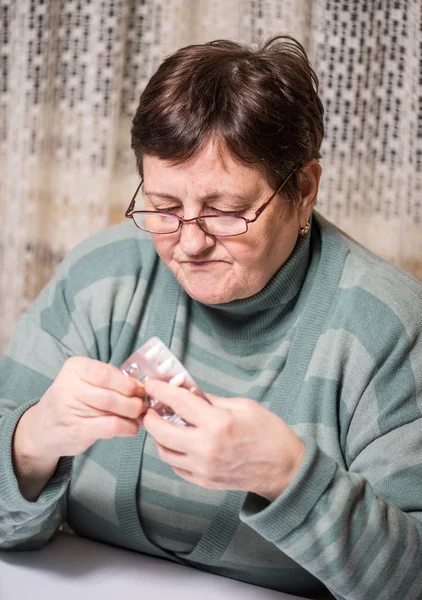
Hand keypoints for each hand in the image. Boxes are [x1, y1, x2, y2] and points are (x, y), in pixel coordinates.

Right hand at [20, 357, 147, 463]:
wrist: (44, 427)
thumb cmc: (74, 399)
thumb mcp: (87, 380)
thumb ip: (111, 380)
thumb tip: (142, 387)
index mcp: (75, 367)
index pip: (107, 374)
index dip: (129, 384)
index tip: (142, 390)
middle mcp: (69, 385)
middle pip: (112, 394)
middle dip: (134, 401)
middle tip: (144, 405)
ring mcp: (70, 409)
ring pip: (113, 411)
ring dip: (133, 415)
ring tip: (139, 416)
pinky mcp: (76, 430)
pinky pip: (110, 427)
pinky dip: (127, 428)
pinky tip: (131, 428)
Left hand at [142, 380, 305, 501]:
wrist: (285, 469)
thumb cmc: (269, 433)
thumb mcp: (244, 406)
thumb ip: (212, 400)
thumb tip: (189, 392)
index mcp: (218, 423)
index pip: (179, 403)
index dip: (160, 390)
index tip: (151, 384)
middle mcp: (206, 447)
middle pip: (160, 431)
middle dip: (151, 416)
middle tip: (152, 408)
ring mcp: (203, 468)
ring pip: (164, 452)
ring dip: (159, 436)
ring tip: (166, 425)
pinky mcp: (204, 482)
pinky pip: (176, 467)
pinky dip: (172, 453)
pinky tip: (179, 442)